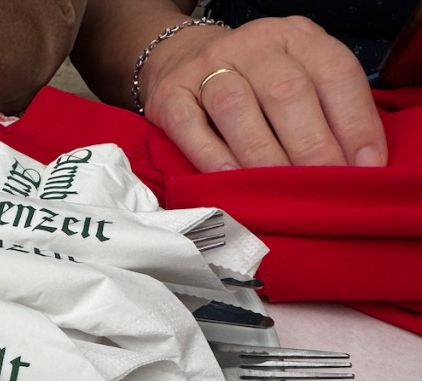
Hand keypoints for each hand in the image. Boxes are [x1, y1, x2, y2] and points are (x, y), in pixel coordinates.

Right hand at [140, 16, 386, 170]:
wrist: (179, 59)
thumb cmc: (249, 83)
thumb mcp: (294, 77)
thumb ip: (322, 111)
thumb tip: (354, 167)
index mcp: (295, 37)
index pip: (334, 73)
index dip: (353, 121)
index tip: (364, 166)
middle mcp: (253, 44)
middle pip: (286, 91)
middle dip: (310, 145)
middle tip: (322, 187)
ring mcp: (206, 66)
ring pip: (236, 106)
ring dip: (261, 154)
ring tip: (279, 190)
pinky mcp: (169, 94)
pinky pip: (189, 125)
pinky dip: (210, 155)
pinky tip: (228, 179)